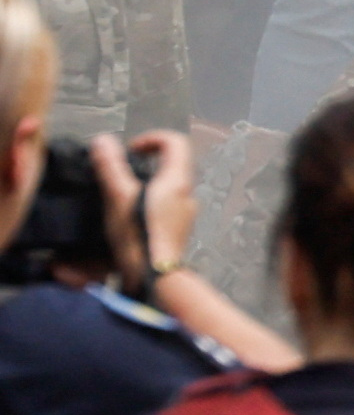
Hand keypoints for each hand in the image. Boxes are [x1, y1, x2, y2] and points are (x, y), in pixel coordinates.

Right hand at [81, 135, 189, 287]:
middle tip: (123, 169)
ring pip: (170, 186)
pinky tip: (130, 215)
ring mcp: (186, 213)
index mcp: (178, 180)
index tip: (131, 149)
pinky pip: (167, 205)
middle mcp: (188, 194)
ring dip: (148, 181)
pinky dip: (150, 200)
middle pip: (174, 163)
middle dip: (148, 160)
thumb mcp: (118, 197)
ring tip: (122, 193)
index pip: (176, 142)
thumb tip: (103, 140)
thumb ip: (111, 167)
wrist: (155, 277)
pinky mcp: (179, 230)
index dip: (153, 138)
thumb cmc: (138, 235)